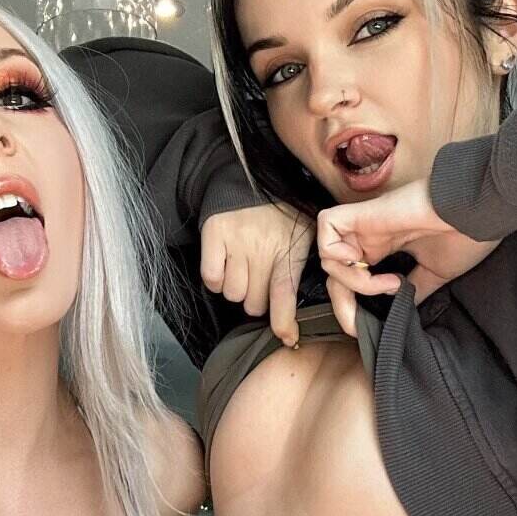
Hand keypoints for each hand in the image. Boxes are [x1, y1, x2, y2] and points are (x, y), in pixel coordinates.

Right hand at [199, 203, 314, 347]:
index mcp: (288, 250)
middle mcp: (263, 249)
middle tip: (258, 281)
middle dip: (256, 299)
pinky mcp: (214, 235)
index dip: (284, 323)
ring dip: (236, 288)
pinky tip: (225, 266)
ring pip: (232, 294)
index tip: (286, 338)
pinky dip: (216, 279)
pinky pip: (211, 278)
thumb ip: (303, 268)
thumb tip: (298, 312)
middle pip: (254, 303)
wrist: (251, 177)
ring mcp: (237, 242)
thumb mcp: (306, 234)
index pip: (284, 296)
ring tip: (242, 269)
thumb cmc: (281, 212)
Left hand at [315, 179, 500, 336]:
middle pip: (334, 273)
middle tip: (359, 324)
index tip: (365, 327)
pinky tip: (365, 262)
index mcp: (385, 247)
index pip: (352, 279)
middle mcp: (370, 237)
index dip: (351, 306)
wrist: (478, 210)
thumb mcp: (436, 272)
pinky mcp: (362, 212)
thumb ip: (414, 288)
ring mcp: (365, 225)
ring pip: (328, 257)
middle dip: (342, 306)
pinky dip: (336, 252)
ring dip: (351, 281)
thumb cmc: (465, 235)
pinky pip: (327, 229)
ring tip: (387, 282)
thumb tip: (400, 311)